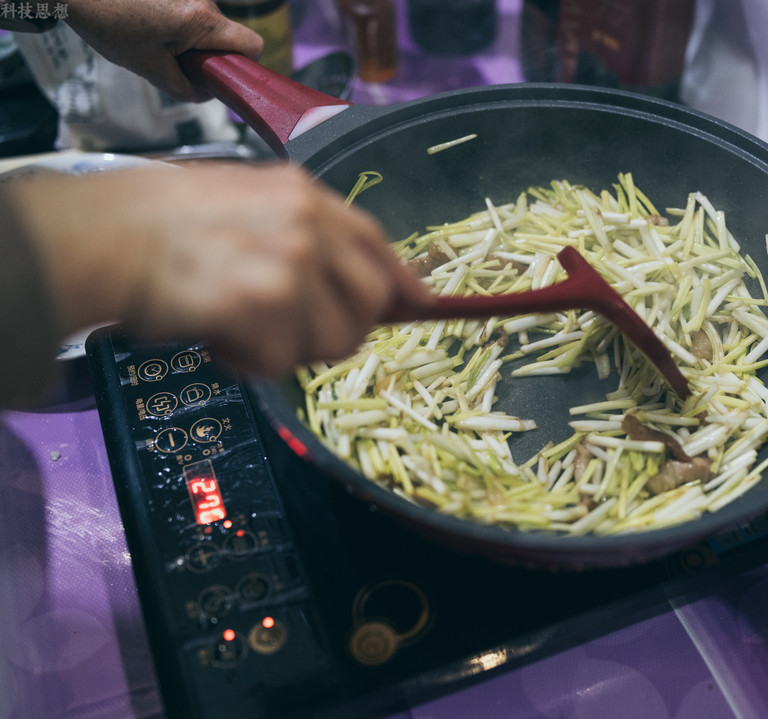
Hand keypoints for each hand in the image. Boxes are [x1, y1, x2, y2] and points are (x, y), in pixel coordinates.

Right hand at [12, 163, 430, 377]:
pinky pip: (281, 363)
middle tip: (291, 334)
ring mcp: (292, 262)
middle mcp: (308, 224)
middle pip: (370, 302)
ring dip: (289, 350)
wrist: (104, 237)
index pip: (376, 241)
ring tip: (239, 327)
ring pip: (333, 342)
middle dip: (341, 331)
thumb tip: (348, 281)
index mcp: (304, 195)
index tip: (420, 304)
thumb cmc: (158, 224)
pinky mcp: (266, 303)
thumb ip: (301, 234)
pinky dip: (247, 362)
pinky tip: (215, 335)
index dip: (401, 279)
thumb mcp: (244, 202)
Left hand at [63, 0, 263, 101]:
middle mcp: (204, 0)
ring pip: (206, 25)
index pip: (252, 46)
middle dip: (209, 56)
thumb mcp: (149, 68)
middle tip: (178, 66)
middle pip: (227, 36)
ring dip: (189, 41)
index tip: (219, 77)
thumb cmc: (109, 23)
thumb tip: (205, 94)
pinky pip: (189, 12)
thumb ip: (184, 88)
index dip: (243, 66)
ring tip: (154, 45)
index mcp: (203, 21)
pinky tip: (148, 29)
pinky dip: (176, 26)